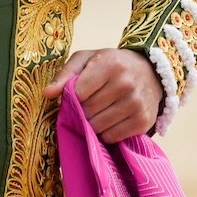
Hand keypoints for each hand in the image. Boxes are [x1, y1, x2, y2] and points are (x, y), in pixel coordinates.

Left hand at [44, 47, 160, 142]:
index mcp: (110, 64)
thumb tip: (47, 93)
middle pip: (88, 111)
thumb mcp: (87, 59)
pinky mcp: (143, 121)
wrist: (149, 72)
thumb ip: (65, 74)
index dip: (74, 96)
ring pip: (99, 126)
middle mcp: (126, 83)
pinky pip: (112, 137)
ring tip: (98, 111)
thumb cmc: (112, 65)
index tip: (77, 94)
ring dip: (93, 123)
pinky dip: (106, 132)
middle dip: (83, 110)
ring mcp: (137, 103)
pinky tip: (110, 120)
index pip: (79, 92)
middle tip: (88, 104)